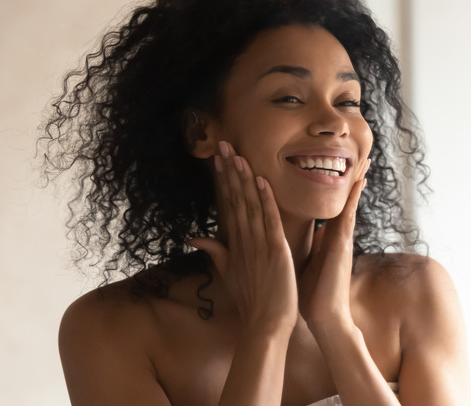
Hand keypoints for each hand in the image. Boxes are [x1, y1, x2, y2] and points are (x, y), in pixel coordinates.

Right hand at [189, 141, 297, 332]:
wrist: (265, 325)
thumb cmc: (251, 301)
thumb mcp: (228, 274)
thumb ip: (215, 252)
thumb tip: (195, 237)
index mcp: (234, 244)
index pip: (226, 205)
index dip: (222, 181)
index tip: (218, 159)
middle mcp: (243, 241)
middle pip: (234, 200)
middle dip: (228, 172)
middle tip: (223, 145)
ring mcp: (257, 245)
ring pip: (249, 206)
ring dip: (243, 179)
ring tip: (237, 155)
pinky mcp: (275, 251)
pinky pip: (269, 221)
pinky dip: (265, 201)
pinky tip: (261, 181)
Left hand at [298, 159, 369, 329]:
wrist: (323, 317)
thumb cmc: (310, 294)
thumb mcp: (301, 262)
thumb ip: (299, 246)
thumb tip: (288, 234)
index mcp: (325, 238)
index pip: (329, 206)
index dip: (332, 186)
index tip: (334, 165)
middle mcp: (336, 235)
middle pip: (344, 199)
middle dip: (351, 178)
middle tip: (360, 153)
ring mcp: (342, 239)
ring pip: (349, 203)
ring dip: (356, 181)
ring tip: (365, 160)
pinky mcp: (342, 246)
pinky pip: (349, 216)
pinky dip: (353, 199)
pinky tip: (359, 182)